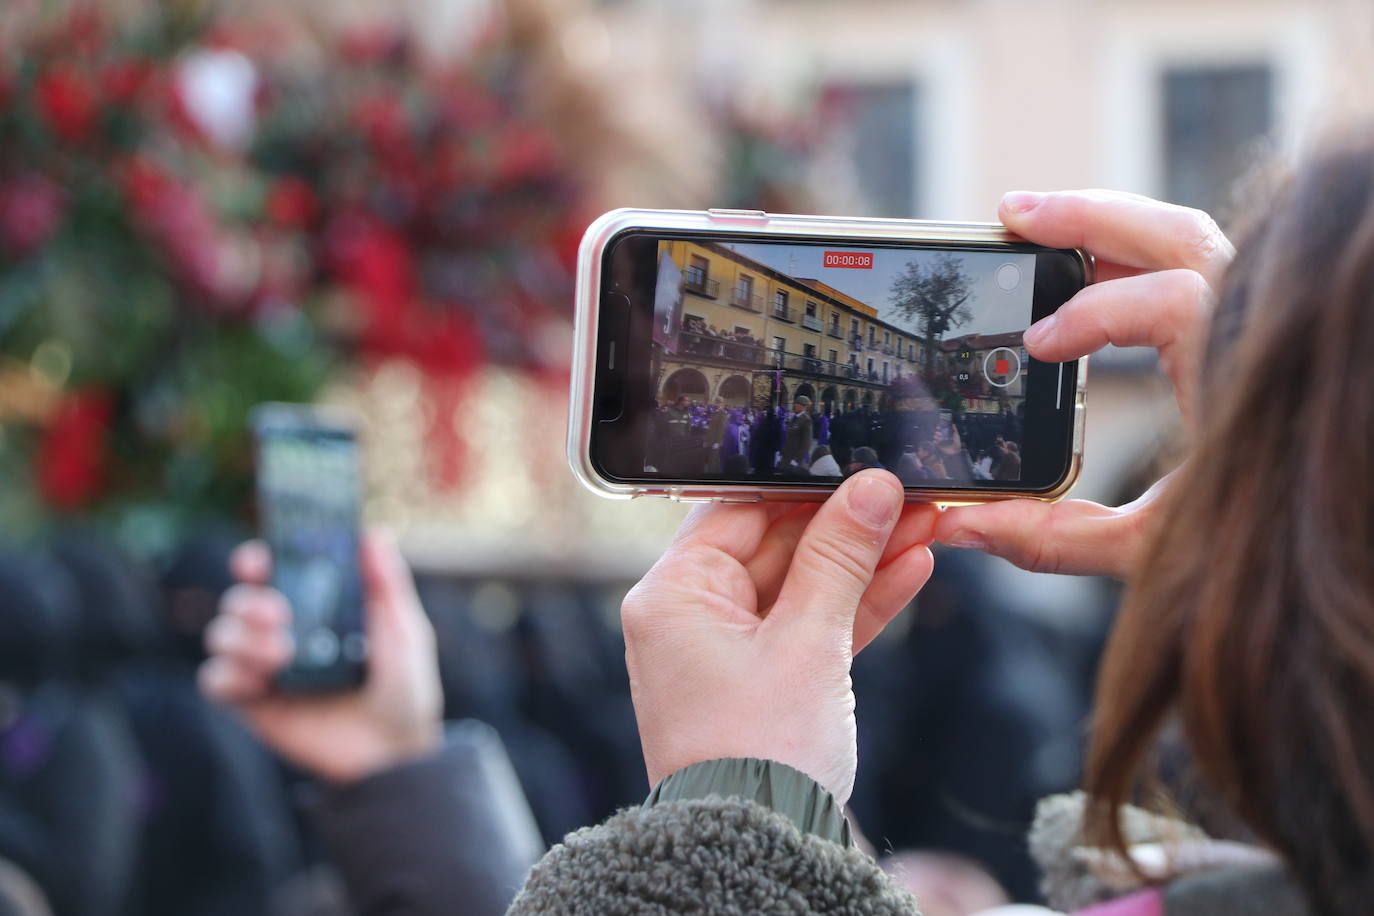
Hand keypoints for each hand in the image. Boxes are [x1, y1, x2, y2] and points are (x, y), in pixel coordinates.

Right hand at [198, 532, 442, 783]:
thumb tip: (373, 534)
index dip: (257, 560)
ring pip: (222, 635)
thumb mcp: (404, 632)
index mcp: (317, 606)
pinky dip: (227, 675)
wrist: (395, 752)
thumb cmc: (406, 687)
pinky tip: (258, 683)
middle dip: (249, 601)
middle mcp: (284, 630)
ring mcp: (266, 667)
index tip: (258, 560)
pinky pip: (216, 681)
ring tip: (281, 655)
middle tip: (279, 614)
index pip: (274, 571)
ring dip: (242, 638)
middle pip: (239, 599)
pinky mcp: (253, 704)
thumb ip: (386, 585)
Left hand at [622, 470, 937, 804]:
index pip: (738, 512)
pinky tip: (907, 573)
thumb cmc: (760, 752)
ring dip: (862, 563)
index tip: (857, 469)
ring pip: (801, 588)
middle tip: (905, 497)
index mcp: (674, 596)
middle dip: (846, 527)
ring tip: (923, 528)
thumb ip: (840, 558)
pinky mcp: (761, 682)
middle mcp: (690, 618)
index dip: (803, 489)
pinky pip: (808, 628)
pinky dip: (854, 607)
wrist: (759, 848)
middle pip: (775, 547)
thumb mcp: (808, 641)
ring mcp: (726, 652)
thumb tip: (870, 490)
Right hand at [934, 189, 1234, 578]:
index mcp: (1241, 373)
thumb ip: (1058, 538)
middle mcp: (1258, 329)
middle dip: (1088, 217)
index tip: (1038, 345)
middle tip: (1012, 218)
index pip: (1166, 300)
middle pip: (1177, 233)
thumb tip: (965, 526)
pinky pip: (1194, 262)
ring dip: (1109, 223)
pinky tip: (1087, 265)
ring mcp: (1259, 318)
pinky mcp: (1251, 323)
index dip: (1092, 313)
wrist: (1335, 539)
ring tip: (1035, 225)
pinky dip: (1136, 252)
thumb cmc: (1259, 542)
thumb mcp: (1153, 544)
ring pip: (1188, 236)